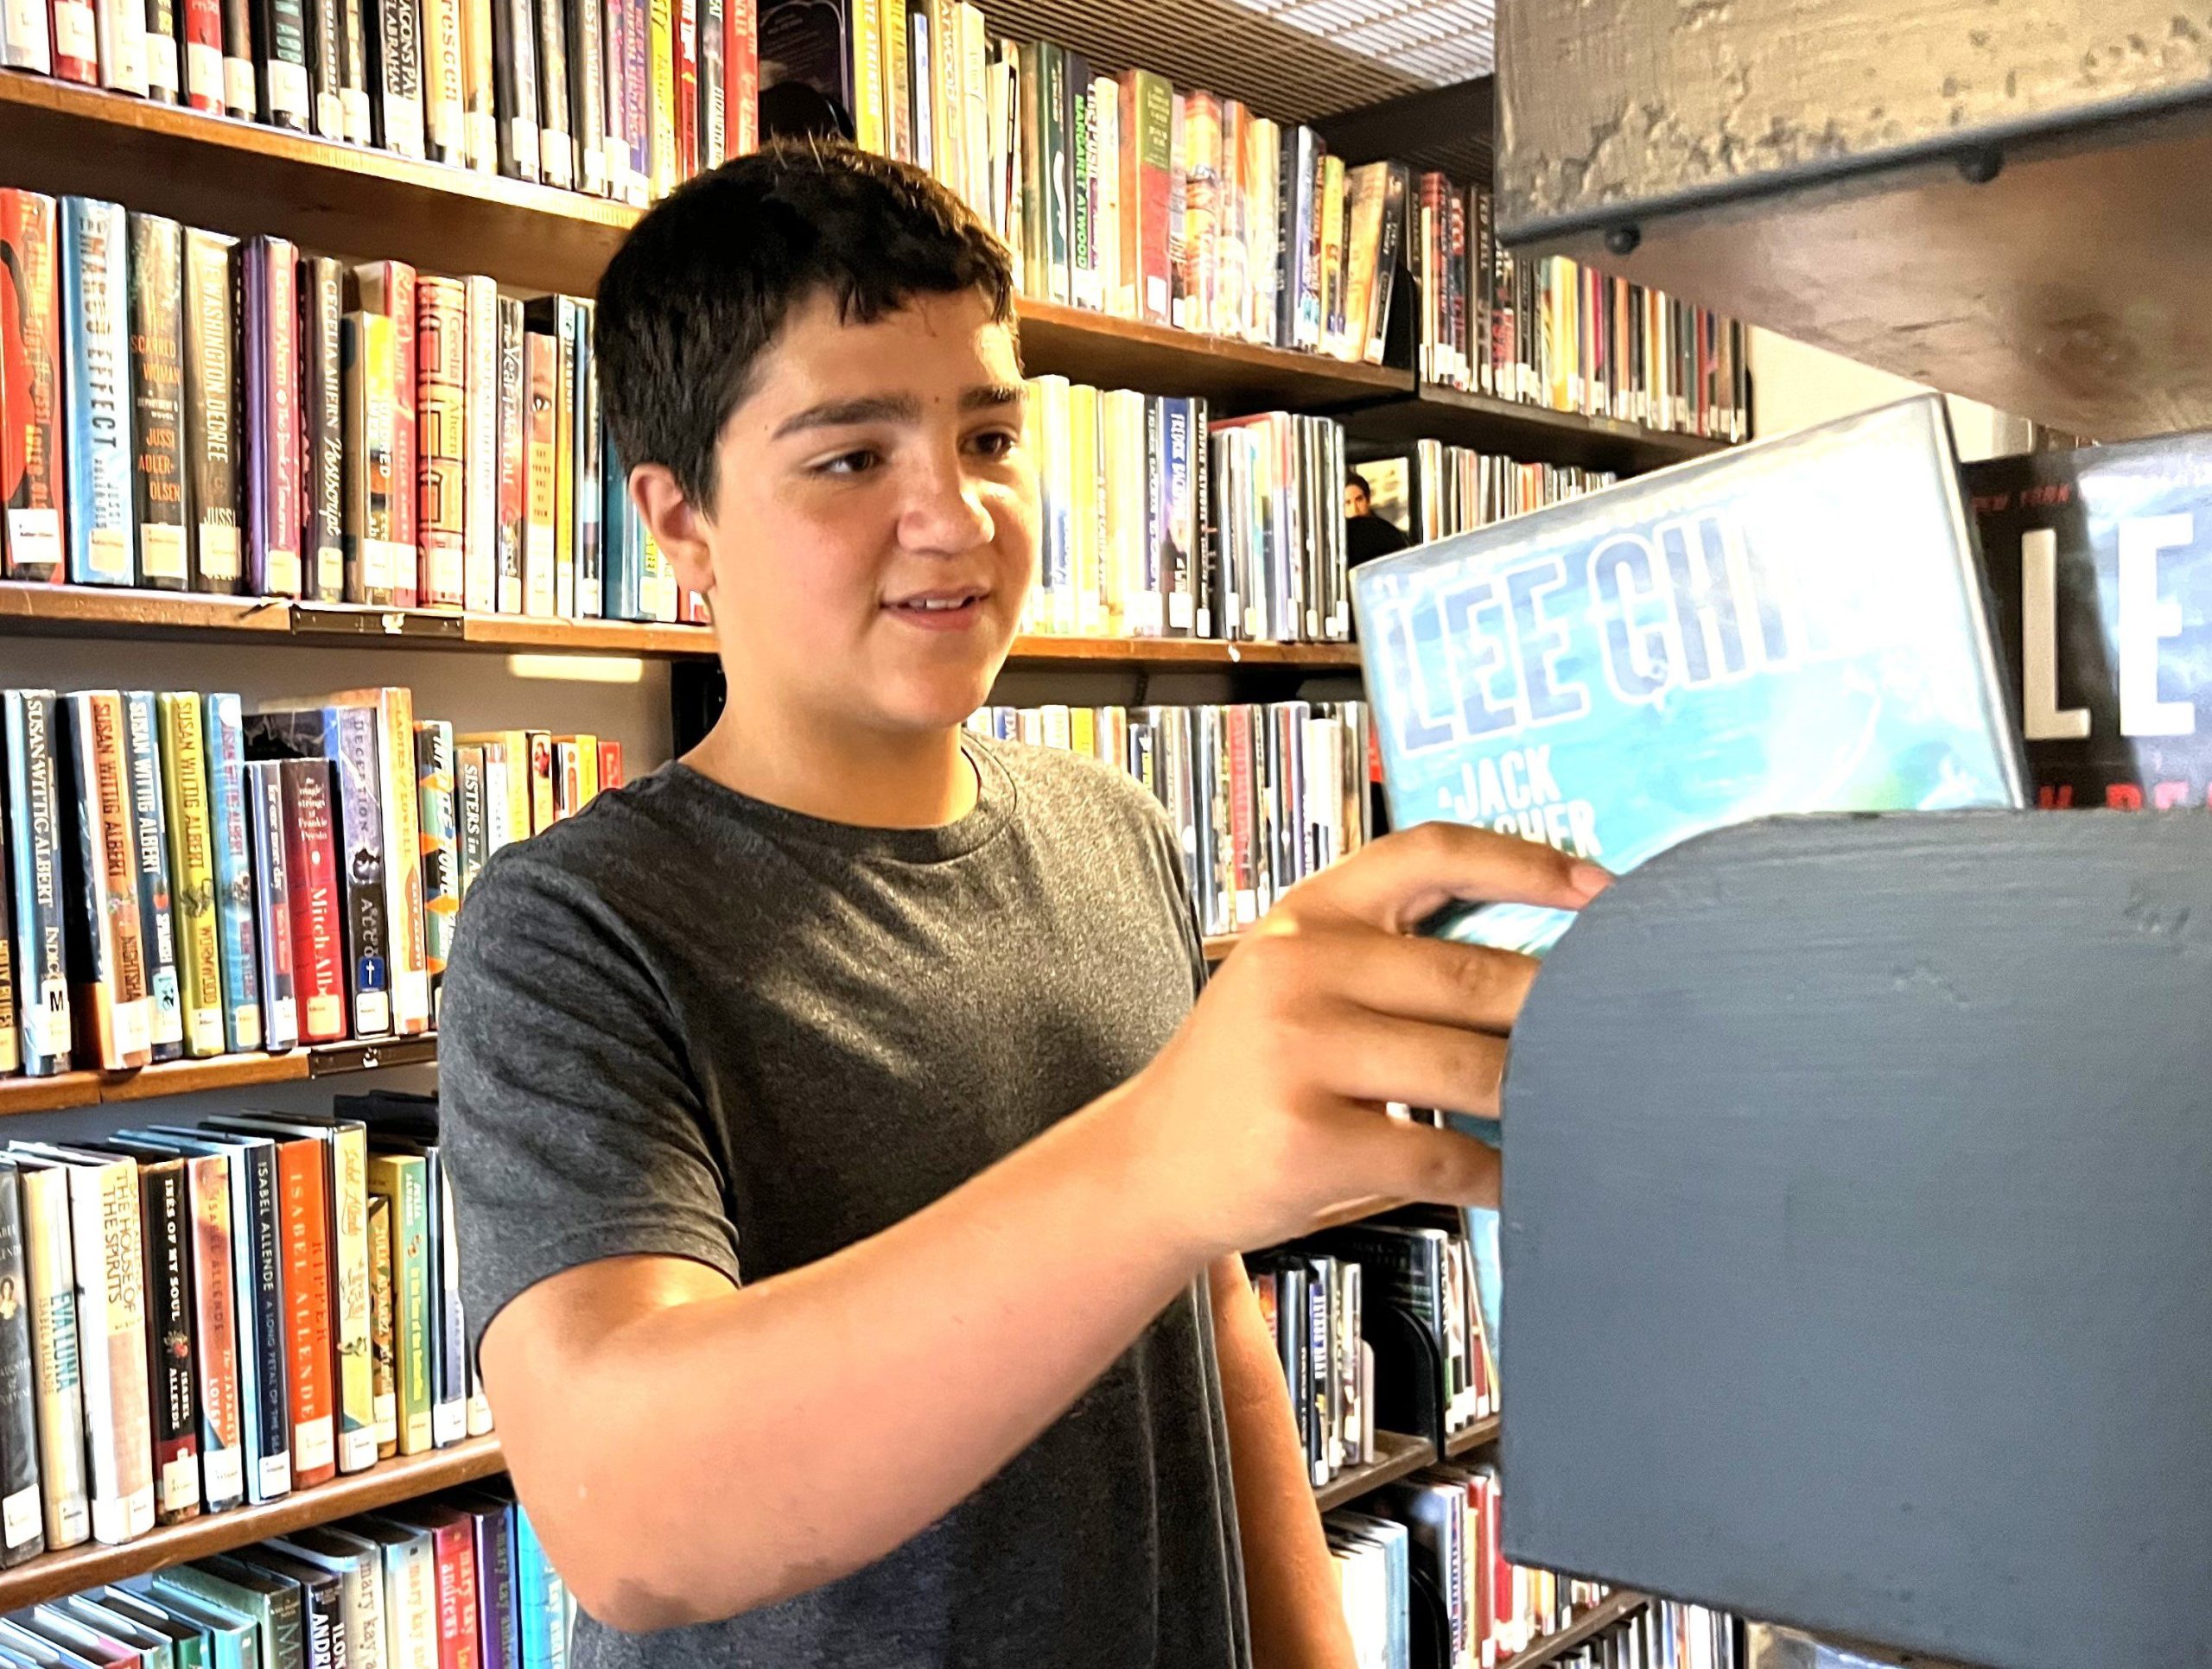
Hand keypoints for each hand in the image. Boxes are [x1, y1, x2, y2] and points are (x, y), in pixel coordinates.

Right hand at [1115, 822, 1609, 1258]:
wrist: (1149, 1165)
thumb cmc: (1248, 1073)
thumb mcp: (1294, 979)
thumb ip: (1386, 956)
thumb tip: (1542, 968)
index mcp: (1307, 914)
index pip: (1431, 853)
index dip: (1528, 862)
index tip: (1605, 890)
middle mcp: (1299, 967)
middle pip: (1473, 977)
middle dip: (1559, 1012)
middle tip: (1620, 1031)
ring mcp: (1300, 1053)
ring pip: (1471, 1072)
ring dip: (1539, 1098)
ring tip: (1581, 1107)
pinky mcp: (1310, 1139)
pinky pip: (1443, 1156)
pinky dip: (1498, 1174)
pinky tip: (1520, 1179)